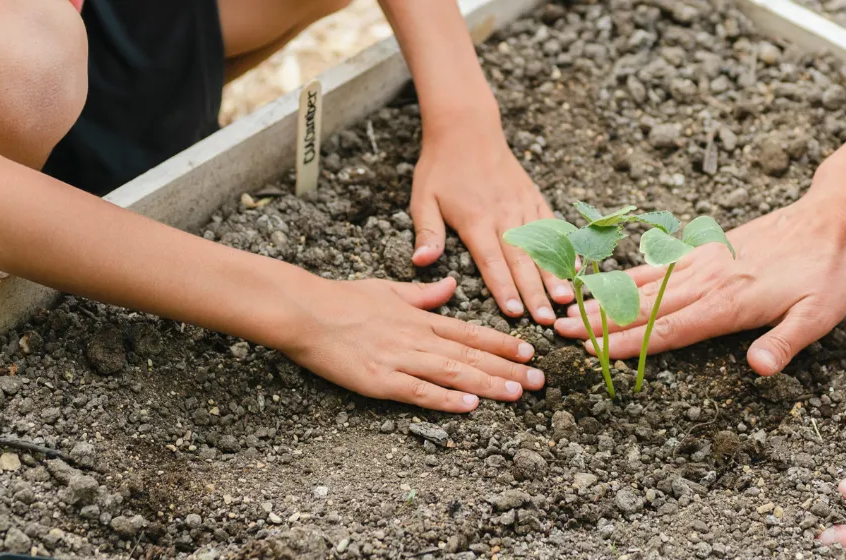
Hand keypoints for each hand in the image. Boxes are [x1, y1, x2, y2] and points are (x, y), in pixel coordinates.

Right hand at [277, 276, 544, 411]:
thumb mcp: (388, 289)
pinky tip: (470, 406)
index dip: (503, 342)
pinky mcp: (379, 380)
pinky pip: (419, 392)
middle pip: (471, 355)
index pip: (471, 332)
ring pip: (453, 373)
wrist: (305, 311)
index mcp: (420, 317)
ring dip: (489, 384)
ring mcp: (399, 359)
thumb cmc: (342, 299)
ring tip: (518, 393)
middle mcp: (417, 338)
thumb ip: (422, 293)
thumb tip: (449, 285)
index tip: (530, 351)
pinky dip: (446, 399)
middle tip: (540, 380)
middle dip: (509, 368)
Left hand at [410, 126, 574, 324]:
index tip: (514, 313)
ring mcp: (522, 205)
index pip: (491, 262)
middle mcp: (504, 215)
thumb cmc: (441, 167)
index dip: (504, 289)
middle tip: (547, 319)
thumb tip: (422, 262)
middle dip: (535, 293)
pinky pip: (552, 225)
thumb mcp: (423, 199)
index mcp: (475, 220)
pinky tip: (575, 267)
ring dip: (555, 274)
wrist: (467, 128)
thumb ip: (428, 232)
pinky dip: (564, 247)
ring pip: (543, 246)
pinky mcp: (534, 197)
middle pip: (522, 260)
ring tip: (567, 298)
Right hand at [552, 199, 845, 374]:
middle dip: (602, 322)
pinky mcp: (709, 248)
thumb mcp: (819, 314)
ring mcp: (705, 261)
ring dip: (608, 299)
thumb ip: (784, 342)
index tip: (594, 351)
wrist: (832, 218)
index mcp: (729, 302)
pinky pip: (662, 264)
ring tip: (572, 308)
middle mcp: (708, 280)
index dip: (630, 343)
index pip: (670, 329)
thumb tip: (757, 369)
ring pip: (646, 284)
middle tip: (560, 332)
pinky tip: (615, 281)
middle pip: (646, 307)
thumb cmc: (828, 271)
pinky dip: (633, 275)